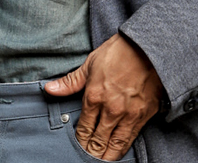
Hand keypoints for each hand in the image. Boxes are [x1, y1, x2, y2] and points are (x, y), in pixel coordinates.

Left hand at [44, 34, 162, 160]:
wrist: (147, 47)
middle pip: (98, 141)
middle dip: (91, 152)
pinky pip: (131, 139)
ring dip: (106, 156)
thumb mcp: (90, 63)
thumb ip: (70, 82)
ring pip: (115, 145)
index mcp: (94, 96)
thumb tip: (50, 89)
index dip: (80, 141)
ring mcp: (128, 114)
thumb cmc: (118, 52)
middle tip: (87, 157)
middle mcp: (110, 109)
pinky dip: (123, 149)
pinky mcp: (143, 115)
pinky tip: (117, 153)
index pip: (84, 128)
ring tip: (100, 161)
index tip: (78, 145)